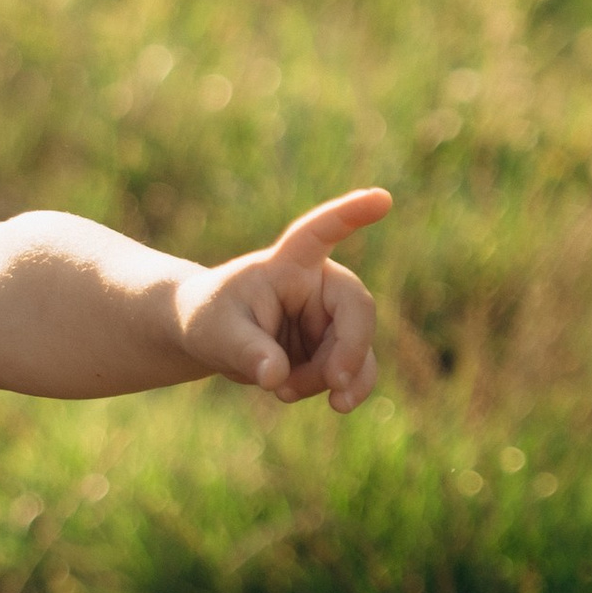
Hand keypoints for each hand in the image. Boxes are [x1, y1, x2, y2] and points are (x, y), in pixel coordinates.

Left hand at [177, 186, 391, 410]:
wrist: (214, 341)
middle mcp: (319, 285)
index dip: (350, 215)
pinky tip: (293, 394)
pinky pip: (353, 372)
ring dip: (332, 379)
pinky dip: (336, 390)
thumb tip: (277, 378)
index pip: (320, 232)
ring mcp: (331, 318)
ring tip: (282, 393)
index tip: (381, 198)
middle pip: (357, 310)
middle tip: (336, 386)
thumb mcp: (216, 335)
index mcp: (289, 263)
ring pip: (358, 350)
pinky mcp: (335, 347)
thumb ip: (247, 352)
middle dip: (350, 351)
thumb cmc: (210, 321)